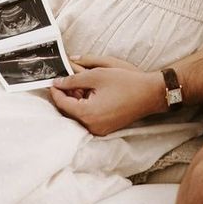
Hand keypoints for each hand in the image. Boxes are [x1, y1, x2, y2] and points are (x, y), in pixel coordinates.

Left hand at [49, 64, 166, 135]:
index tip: (52, 79)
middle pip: (69, 111)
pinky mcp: (106, 128)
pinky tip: (89, 92)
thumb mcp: (97, 74)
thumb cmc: (125, 82)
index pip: (62, 104)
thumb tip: (58, 82)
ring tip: (78, 83)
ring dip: (75, 100)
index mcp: (88, 114)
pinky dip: (85, 105)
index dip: (55, 90)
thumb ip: (74, 78)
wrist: (150, 93)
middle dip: (65, 95)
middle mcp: (92, 126)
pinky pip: (89, 117)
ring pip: (79, 114)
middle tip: (65, 78)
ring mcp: (99, 129)